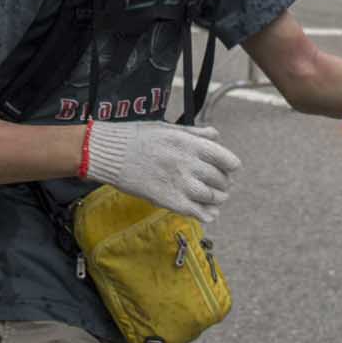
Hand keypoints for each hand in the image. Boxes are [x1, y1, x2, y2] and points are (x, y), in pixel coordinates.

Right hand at [81, 122, 241, 224]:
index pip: (225, 159)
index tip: (230, 169)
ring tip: (216, 200)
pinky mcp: (168, 199)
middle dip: (224, 184)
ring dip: (217, 199)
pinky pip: (195, 211)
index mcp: (190, 143)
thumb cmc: (137, 137)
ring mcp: (179, 182)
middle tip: (222, 187)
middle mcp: (188, 162)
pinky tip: (209, 215)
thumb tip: (216, 134)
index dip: (231, 166)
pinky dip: (206, 215)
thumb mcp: (169, 128)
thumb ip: (195, 134)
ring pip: (211, 197)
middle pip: (220, 179)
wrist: (110, 152)